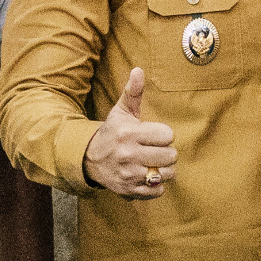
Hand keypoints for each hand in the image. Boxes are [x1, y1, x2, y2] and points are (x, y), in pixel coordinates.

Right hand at [83, 67, 175, 197]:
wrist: (89, 159)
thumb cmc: (112, 133)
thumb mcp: (121, 112)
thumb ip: (133, 92)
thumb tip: (139, 70)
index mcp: (129, 133)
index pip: (168, 135)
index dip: (164, 135)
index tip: (153, 135)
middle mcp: (128, 154)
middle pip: (171, 156)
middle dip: (166, 152)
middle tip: (154, 150)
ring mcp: (129, 174)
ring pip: (167, 174)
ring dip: (164, 169)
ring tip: (153, 163)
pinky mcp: (129, 190)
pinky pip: (158, 191)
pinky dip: (156, 185)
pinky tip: (147, 175)